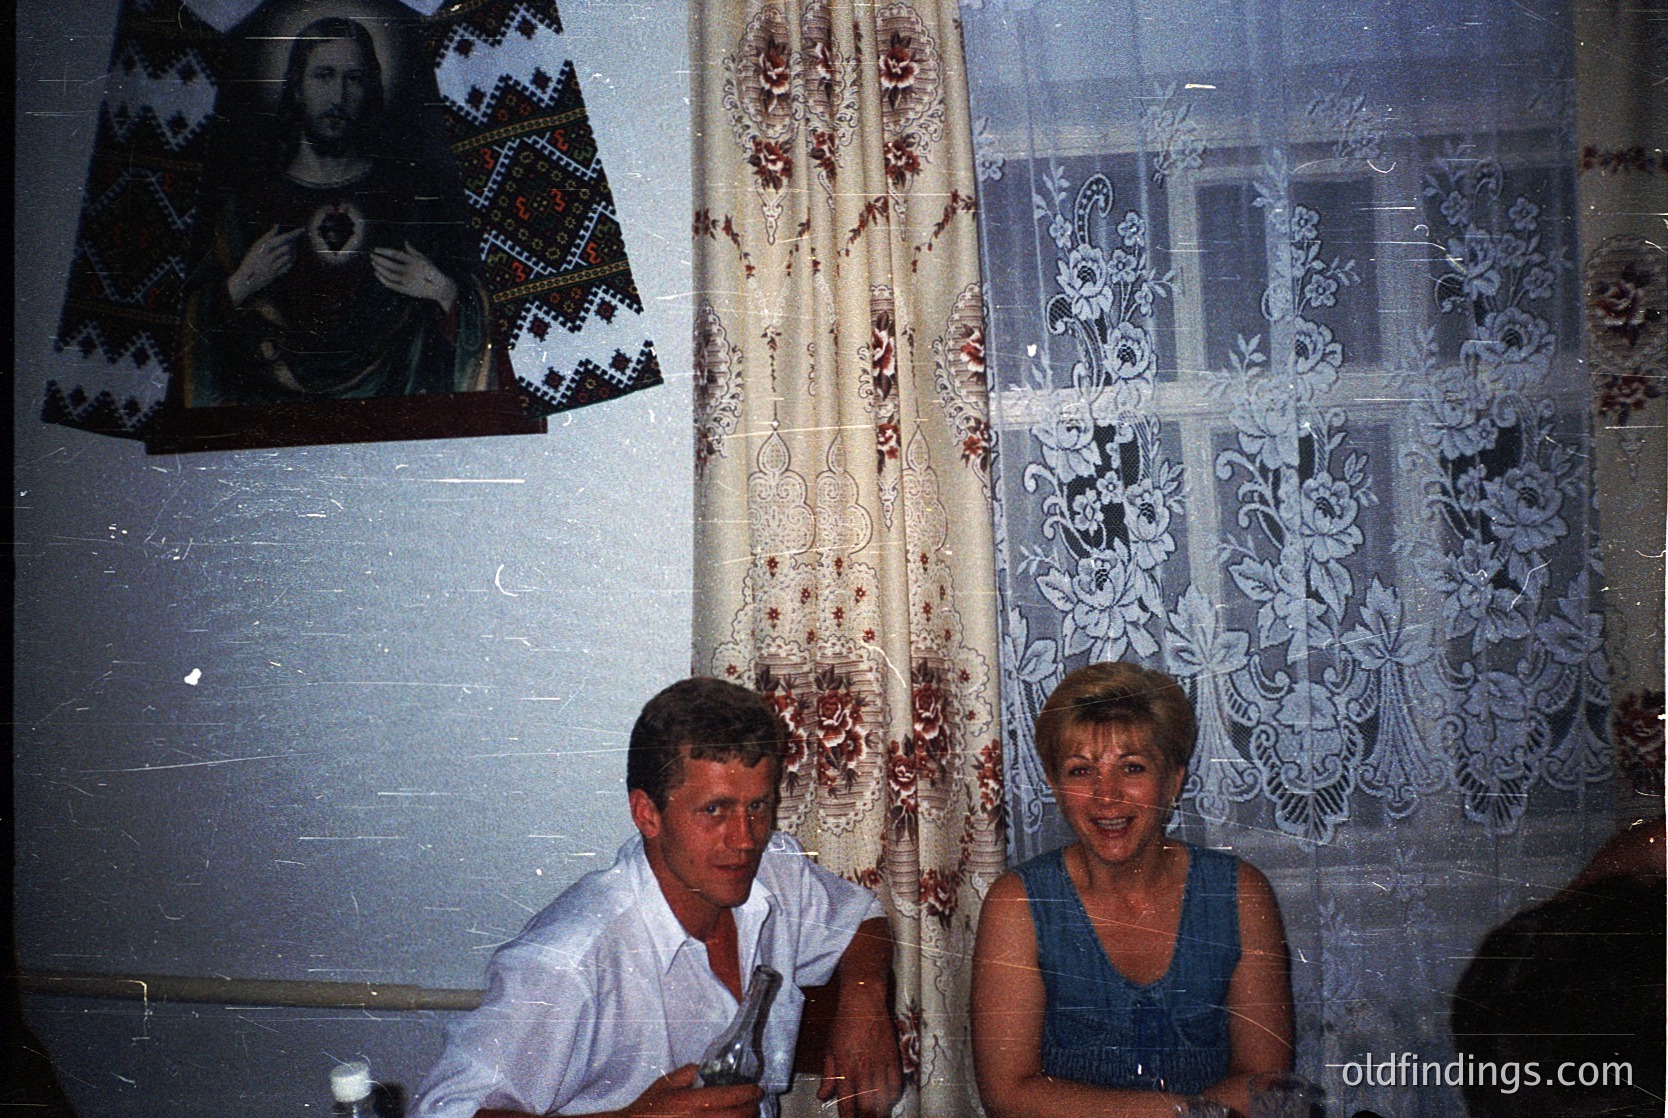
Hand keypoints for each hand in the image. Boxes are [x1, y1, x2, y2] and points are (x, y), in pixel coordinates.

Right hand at [227, 224, 301, 305]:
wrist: (245, 281)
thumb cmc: (250, 262)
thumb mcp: (255, 247)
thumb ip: (267, 237)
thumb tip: (277, 226)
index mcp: (262, 247)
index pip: (281, 238)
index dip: (293, 234)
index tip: (302, 229)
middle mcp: (267, 256)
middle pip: (286, 247)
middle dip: (292, 243)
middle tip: (294, 241)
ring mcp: (271, 265)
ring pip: (288, 256)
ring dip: (292, 252)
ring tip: (291, 249)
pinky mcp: (275, 274)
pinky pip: (288, 266)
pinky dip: (290, 261)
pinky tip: (289, 259)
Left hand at [371, 240, 458, 312]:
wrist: (442, 289)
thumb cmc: (432, 271)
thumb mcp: (425, 259)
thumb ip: (413, 251)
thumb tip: (405, 241)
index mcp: (415, 261)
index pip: (396, 254)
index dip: (384, 251)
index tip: (376, 249)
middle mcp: (411, 271)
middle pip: (390, 264)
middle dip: (379, 260)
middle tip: (371, 256)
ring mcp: (408, 281)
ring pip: (389, 274)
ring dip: (379, 269)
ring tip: (373, 264)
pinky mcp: (407, 290)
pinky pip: (391, 285)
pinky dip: (383, 280)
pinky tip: (377, 274)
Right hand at [621, 1064, 761, 1117]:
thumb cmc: (650, 1108)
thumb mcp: (666, 1083)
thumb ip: (688, 1072)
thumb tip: (706, 1068)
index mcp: (691, 1102)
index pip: (730, 1096)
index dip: (748, 1093)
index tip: (757, 1090)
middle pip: (737, 1117)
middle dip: (750, 1110)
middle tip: (754, 1104)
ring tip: (745, 1115)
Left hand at [818, 985, 901, 1117]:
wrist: (863, 1003)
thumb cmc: (843, 1025)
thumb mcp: (829, 1049)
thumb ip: (828, 1076)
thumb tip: (822, 1096)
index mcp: (846, 1069)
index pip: (847, 1104)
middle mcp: (864, 1070)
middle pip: (867, 1107)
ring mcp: (880, 1065)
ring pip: (884, 1099)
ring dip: (880, 1110)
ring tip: (876, 1114)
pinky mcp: (893, 1058)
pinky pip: (896, 1084)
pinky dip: (893, 1095)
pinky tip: (888, 1098)